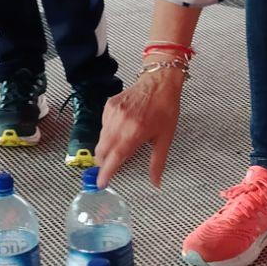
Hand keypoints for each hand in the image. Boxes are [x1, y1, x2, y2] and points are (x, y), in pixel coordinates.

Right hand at [95, 70, 184, 186]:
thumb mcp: (165, 138)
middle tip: (108, 168)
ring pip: (101, 139)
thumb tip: (156, 182)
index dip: (106, 172)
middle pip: (102, 150)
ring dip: (106, 148)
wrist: (160, 81)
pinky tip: (119, 130)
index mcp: (134, 133)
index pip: (115, 158)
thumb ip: (157, 162)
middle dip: (103, 162)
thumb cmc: (165, 108)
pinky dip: (108, 133)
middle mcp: (120, 123)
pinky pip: (102, 126)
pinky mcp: (108, 106)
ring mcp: (112, 113)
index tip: (101, 183)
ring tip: (119, 146)